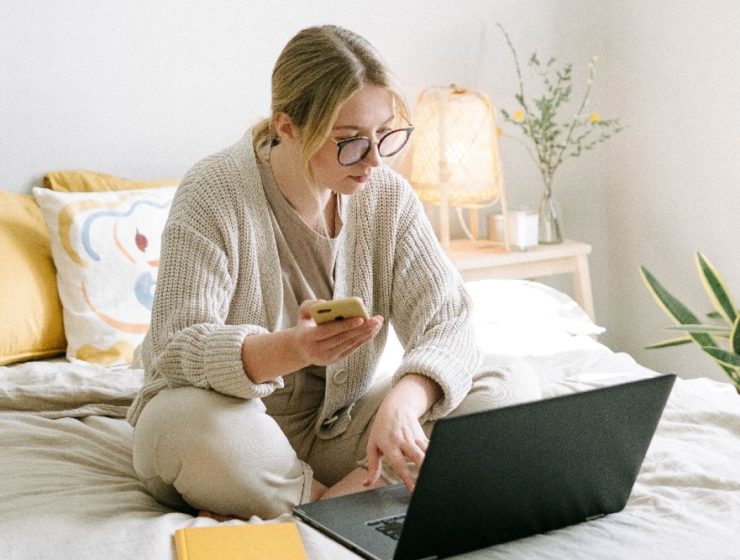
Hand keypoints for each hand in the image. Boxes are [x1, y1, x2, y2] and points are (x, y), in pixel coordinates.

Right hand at [293, 299, 382, 365]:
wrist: (301, 348)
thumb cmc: (305, 325)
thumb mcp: (302, 313)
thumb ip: (310, 305)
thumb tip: (326, 303)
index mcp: (307, 337)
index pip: (328, 331)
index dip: (344, 325)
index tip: (360, 318)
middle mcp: (317, 350)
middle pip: (343, 339)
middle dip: (361, 329)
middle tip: (376, 320)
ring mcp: (327, 357)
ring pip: (349, 344)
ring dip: (365, 334)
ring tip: (378, 322)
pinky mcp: (335, 360)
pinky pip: (352, 348)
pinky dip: (363, 339)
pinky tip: (372, 330)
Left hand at [364, 374, 441, 490]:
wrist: (395, 407)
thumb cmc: (382, 429)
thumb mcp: (372, 446)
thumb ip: (372, 467)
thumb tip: (366, 484)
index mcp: (390, 446)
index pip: (399, 464)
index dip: (407, 478)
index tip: (414, 489)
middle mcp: (403, 441)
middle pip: (417, 456)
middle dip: (424, 469)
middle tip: (429, 483)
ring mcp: (414, 437)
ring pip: (426, 451)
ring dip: (432, 463)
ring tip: (437, 476)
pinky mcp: (422, 435)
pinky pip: (430, 446)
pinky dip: (435, 455)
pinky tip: (440, 464)